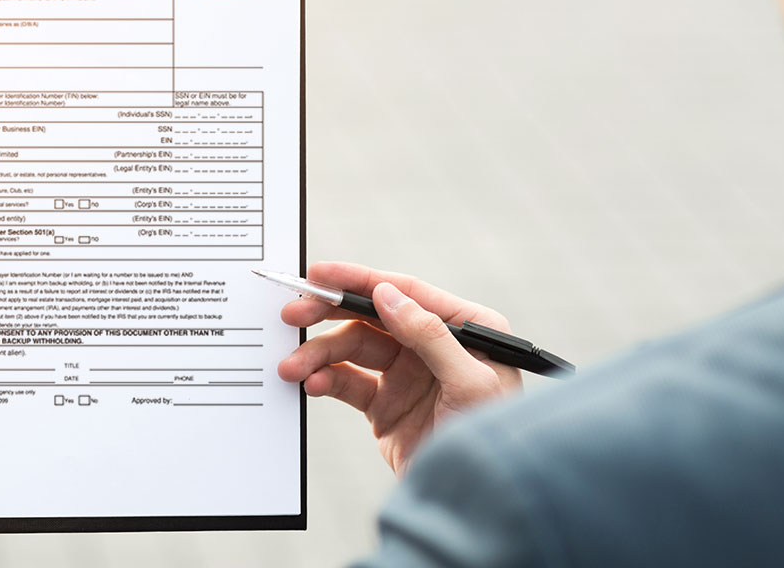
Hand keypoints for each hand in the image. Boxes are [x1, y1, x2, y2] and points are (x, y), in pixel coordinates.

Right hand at [278, 262, 521, 476]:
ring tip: (292, 368)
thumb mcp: (470, 384)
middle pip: (371, 318)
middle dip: (328, 315)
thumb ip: (430, 336)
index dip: (359, 281)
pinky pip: (348, 383)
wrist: (475, 508)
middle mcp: (433, 346)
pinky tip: (312, 385)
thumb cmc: (491, 442)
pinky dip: (326, 381)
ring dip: (318, 355)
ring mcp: (406, 376)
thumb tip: (388, 295)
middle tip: (292, 314)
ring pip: (352, 350)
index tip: (320, 275)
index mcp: (465, 328)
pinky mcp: (385, 406)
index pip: (406, 293)